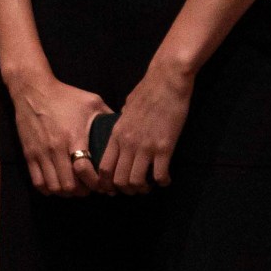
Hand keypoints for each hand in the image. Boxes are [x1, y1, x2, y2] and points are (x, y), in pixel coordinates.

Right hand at [9, 67, 112, 196]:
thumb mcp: (92, 101)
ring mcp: (41, 152)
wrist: (32, 90)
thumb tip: (125, 130)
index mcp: (74, 136)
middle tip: (89, 188)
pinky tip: (56, 185)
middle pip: (69, 184)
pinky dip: (48, 189)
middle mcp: (56, 147)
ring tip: (74, 187)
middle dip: (83, 191)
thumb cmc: (65, 96)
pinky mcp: (29, 154)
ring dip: (66, 192)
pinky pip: (38, 182)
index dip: (95, 182)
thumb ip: (109, 117)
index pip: (84, 169)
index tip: (102, 184)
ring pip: (54, 186)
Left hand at [99, 55, 194, 192]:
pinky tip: (166, 179)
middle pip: (118, 180)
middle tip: (135, 189)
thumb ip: (122, 123)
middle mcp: (127, 143)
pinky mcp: (164, 147)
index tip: (114, 188)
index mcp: (116, 134)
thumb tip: (122, 129)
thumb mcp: (127, 108)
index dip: (107, 183)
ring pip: (136, 182)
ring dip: (143, 188)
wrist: (166, 80)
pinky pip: (160, 175)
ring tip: (151, 185)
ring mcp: (145, 146)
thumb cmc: (147, 91)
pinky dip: (162, 182)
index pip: (103, 168)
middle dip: (126, 190)